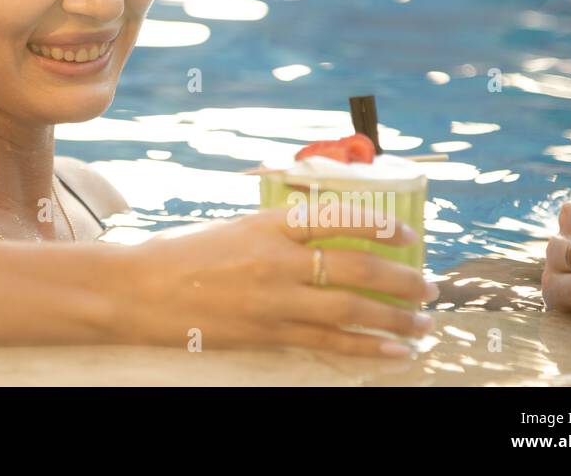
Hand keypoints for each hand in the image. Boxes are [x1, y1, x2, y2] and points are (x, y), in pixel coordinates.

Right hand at [121, 207, 436, 355]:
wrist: (140, 290)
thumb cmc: (184, 254)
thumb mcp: (236, 227)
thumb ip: (280, 230)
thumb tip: (328, 232)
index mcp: (268, 223)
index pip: (336, 218)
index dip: (378, 227)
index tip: (408, 237)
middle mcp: (276, 259)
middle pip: (355, 268)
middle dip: (400, 279)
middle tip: (429, 286)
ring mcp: (273, 299)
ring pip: (350, 309)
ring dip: (395, 316)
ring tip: (424, 321)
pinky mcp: (267, 332)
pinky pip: (328, 340)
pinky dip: (367, 346)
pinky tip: (395, 351)